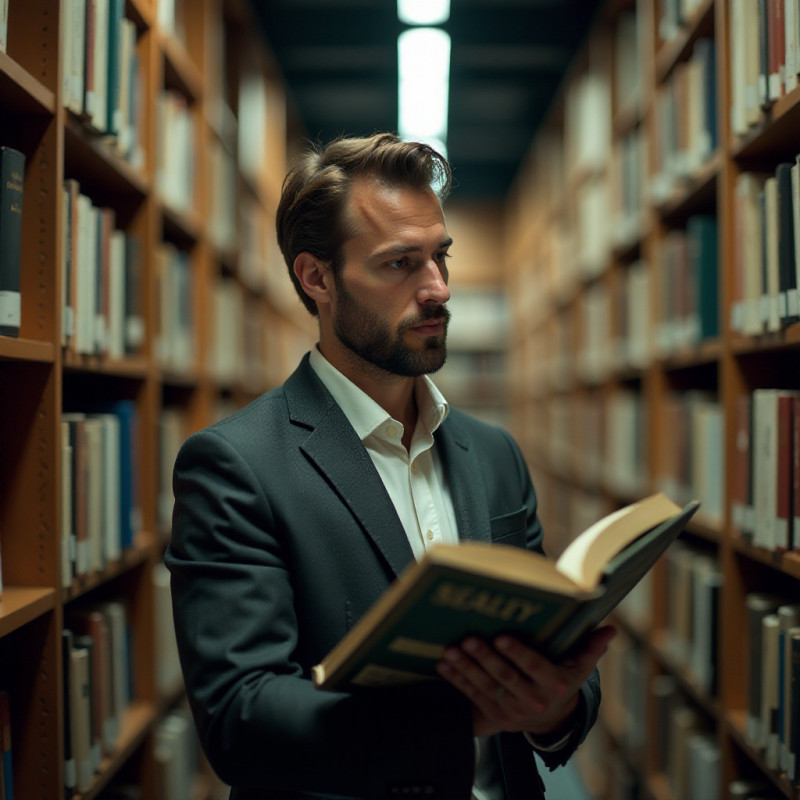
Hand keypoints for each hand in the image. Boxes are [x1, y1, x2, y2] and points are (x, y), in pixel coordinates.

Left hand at [435, 626, 615, 738]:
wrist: (551, 720)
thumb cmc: (563, 680)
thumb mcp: (579, 666)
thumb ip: (591, 647)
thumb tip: (609, 629)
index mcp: (555, 684)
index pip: (535, 668)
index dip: (518, 654)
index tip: (501, 638)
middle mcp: (534, 701)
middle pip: (506, 678)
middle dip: (485, 658)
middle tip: (469, 639)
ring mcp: (512, 711)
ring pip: (486, 688)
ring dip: (467, 669)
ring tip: (451, 650)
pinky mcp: (495, 716)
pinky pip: (473, 697)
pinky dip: (457, 681)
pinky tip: (445, 664)